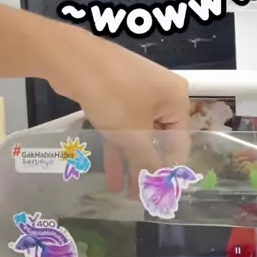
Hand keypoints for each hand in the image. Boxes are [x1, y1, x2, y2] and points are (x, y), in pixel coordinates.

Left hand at [0, 7, 190, 186]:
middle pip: (158, 139)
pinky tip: (112, 174)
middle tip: (141, 197)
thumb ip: (148, 162)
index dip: (169, 170)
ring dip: (131, 162)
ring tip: (125, 193)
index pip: (180, 142)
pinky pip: (122, 125)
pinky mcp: (116, 93)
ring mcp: (138, 92)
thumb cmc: (114, 96)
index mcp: (177, 99)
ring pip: (138, 134)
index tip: (161, 196)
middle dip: (147, 168)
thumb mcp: (134, 134)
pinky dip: (118, 147)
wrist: (76, 60)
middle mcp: (162, 95)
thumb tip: (159, 186)